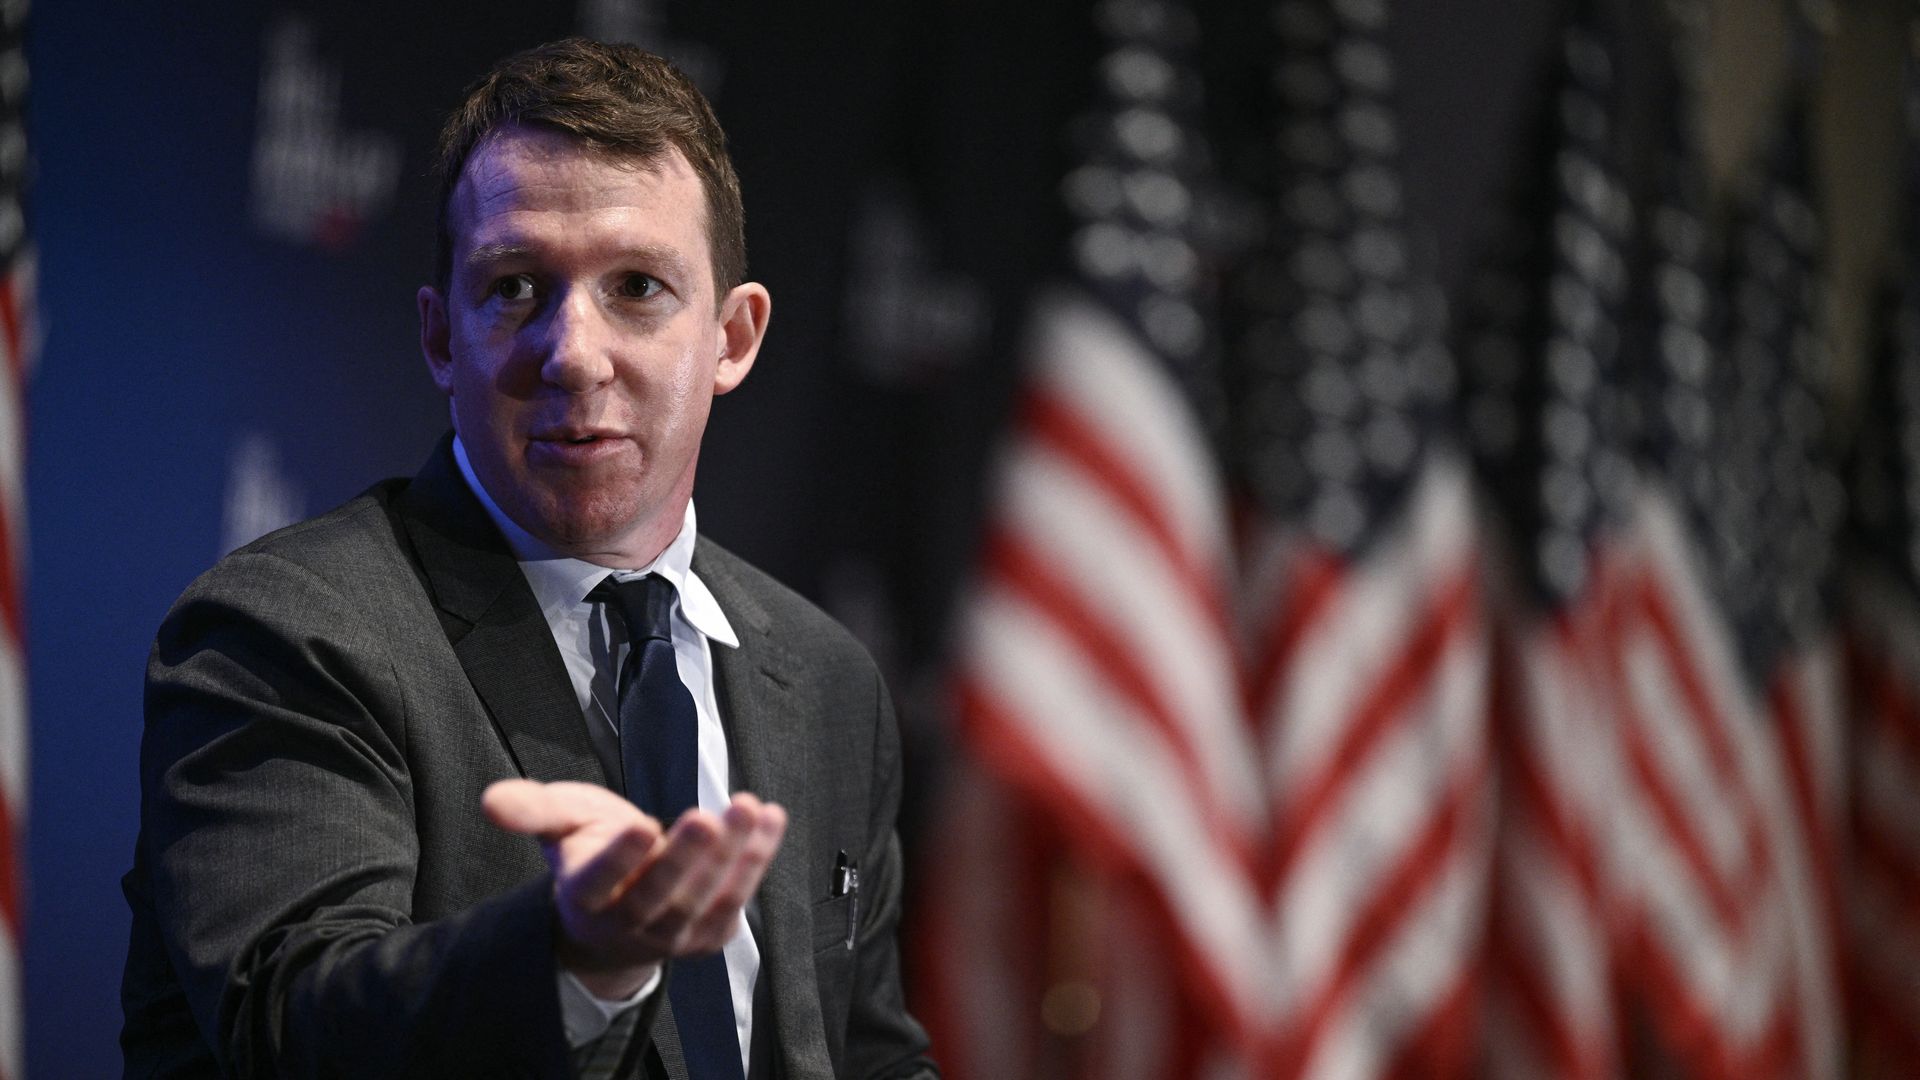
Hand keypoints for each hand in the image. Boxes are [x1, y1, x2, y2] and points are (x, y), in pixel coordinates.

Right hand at [483, 779, 787, 998]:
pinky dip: (757, 860)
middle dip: (687, 856)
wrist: (617, 912)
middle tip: (708, 816)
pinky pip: (736, 899)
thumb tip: (490, 801)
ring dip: (732, 856)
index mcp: (585, 897)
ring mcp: (672, 936)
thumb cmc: (589, 853)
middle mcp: (628, 924)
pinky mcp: (708, 936)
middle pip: (659, 896)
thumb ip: (532, 810)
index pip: (599, 883)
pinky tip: (770, 819)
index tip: (642, 825)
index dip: (619, 859)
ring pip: (703, 901)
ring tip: (748, 808)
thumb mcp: (560, 822)